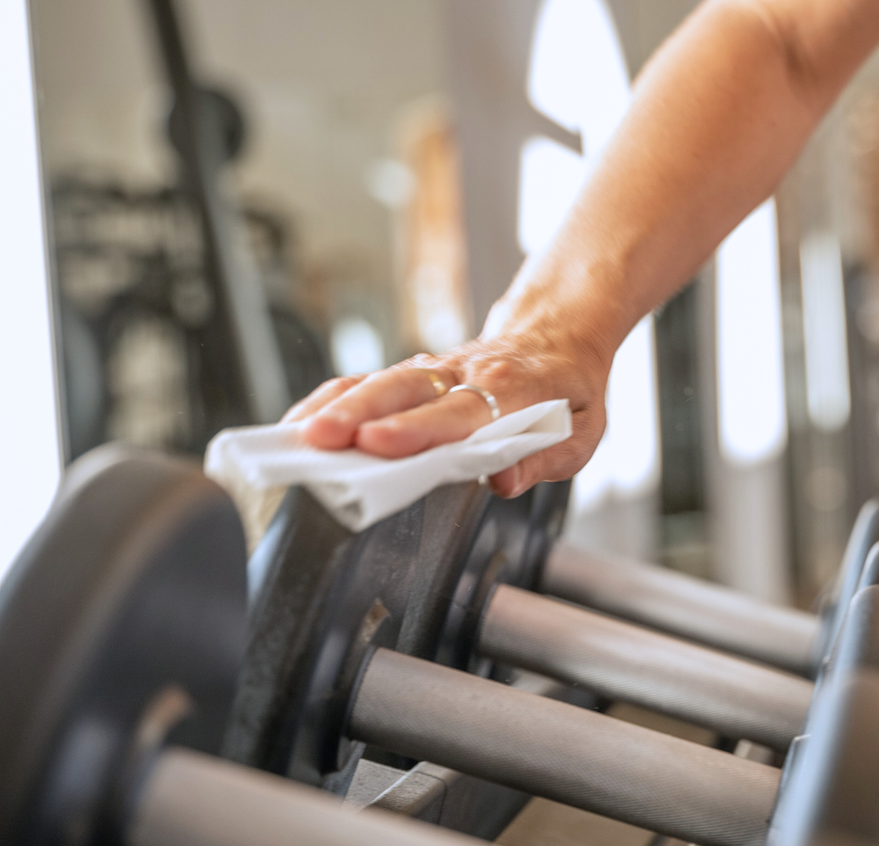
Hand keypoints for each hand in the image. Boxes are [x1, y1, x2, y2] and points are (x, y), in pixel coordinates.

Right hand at [284, 321, 611, 497]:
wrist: (559, 332)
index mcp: (515, 387)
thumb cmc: (568, 389)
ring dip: (336, 406)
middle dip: (357, 414)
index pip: (460, 412)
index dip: (416, 429)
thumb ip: (545, 457)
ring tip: (296, 435)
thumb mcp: (582, 431)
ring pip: (380, 381)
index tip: (378, 443)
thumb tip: (505, 480)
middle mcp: (466, 372)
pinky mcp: (415, 373)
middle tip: (318, 439)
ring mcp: (436, 369)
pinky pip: (369, 381)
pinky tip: (300, 421)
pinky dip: (332, 398)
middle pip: (405, 390)